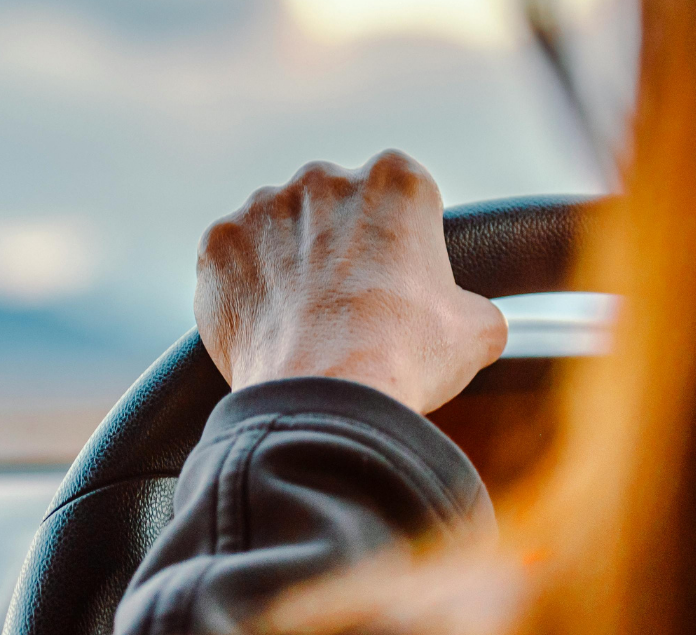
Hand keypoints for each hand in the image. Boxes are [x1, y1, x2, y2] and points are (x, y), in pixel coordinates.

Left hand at [195, 150, 506, 413]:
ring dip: (286, 265)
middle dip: (338, 249)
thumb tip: (472, 319)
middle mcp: (325, 178)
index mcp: (397, 181)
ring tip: (302, 325)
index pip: (399, 199)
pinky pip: (231, 262)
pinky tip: (266, 329)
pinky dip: (244, 290)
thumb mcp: (477, 331)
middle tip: (347, 309)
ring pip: (277, 232)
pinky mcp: (218, 243)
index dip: (399, 246)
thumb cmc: (406, 357)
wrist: (325, 395)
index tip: (395, 285)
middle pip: (333, 209)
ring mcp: (263, 207)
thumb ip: (475, 306)